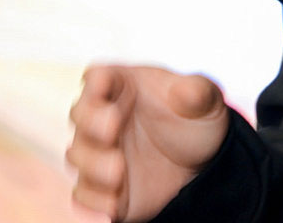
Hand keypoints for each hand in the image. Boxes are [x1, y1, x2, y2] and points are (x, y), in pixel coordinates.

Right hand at [66, 65, 227, 221]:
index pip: (98, 76)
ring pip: (77, 156)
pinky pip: (84, 196)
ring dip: (93, 164)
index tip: (102, 84)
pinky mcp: (101, 189)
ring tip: (118, 171)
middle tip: (111, 129)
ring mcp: (99, 154)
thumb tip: (187, 90)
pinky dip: (94, 202)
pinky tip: (114, 205)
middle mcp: (102, 118)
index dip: (96, 80)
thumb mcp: (205, 103)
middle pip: (79, 114)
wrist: (201, 164)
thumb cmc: (194, 121)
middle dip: (90, 121)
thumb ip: (198, 93)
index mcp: (123, 86)